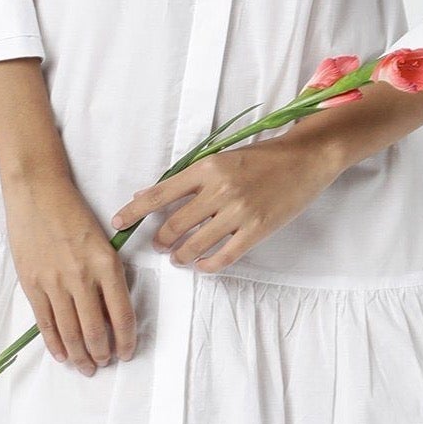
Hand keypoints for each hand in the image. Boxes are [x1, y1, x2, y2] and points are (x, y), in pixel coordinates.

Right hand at [2, 176, 136, 374]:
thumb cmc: (73, 212)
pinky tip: (62, 355)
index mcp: (107, 264)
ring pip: (70, 333)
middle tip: (104, 363)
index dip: (126, 341)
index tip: (126, 353)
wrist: (38, 191)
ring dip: (80, 356)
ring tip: (86, 366)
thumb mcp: (102, 241)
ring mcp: (55, 282)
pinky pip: (45, 324)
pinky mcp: (32, 284)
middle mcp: (83, 277)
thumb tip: (111, 314)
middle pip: (95, 331)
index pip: (122, 315)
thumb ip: (108, 275)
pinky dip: (55, 344)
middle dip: (102, 354)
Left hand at [109, 135, 341, 274]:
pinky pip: (223, 256)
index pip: (160, 193)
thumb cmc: (260, 158)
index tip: (119, 222)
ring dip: (180, 255)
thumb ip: (189, 178)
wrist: (303, 160)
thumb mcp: (221, 159)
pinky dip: (207, 265)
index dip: (135, 211)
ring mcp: (239, 212)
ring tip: (177, 257)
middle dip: (160, 240)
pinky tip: (202, 265)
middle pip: (174, 225)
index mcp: (207, 168)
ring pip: (195, 244)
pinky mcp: (256, 230)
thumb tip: (149, 195)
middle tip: (158, 245)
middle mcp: (220, 189)